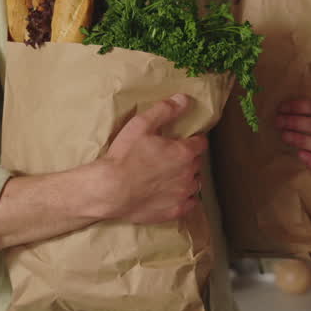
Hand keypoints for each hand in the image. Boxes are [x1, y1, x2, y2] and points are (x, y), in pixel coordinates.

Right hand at [100, 94, 205, 223]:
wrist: (110, 190)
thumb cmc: (125, 156)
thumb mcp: (141, 125)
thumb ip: (165, 110)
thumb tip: (184, 99)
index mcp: (184, 152)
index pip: (201, 143)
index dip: (193, 140)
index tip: (184, 141)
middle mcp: (189, 174)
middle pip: (197, 163)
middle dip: (188, 159)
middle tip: (172, 157)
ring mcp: (183, 194)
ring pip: (195, 183)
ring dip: (188, 178)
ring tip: (172, 176)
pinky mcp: (175, 211)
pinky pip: (190, 204)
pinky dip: (185, 198)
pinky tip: (173, 194)